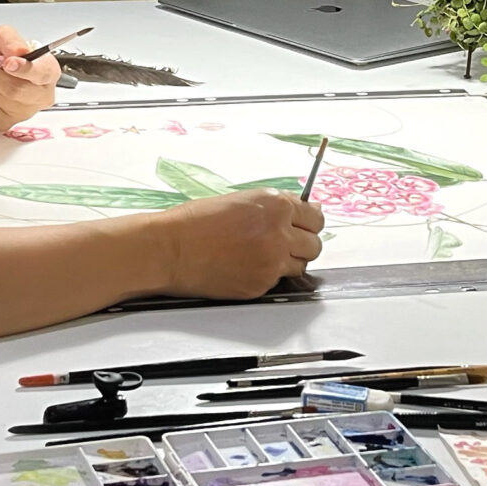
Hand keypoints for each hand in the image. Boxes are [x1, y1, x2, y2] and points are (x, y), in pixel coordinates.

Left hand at [0, 25, 59, 127]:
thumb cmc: (8, 54)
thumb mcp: (8, 36)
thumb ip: (10, 39)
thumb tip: (16, 51)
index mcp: (47, 72)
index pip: (41, 73)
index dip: (24, 69)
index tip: (8, 62)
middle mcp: (39, 96)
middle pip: (13, 90)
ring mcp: (22, 113)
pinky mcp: (4, 123)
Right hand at [153, 190, 325, 299]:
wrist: (170, 249)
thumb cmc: (195, 222)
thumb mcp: (241, 200)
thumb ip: (274, 207)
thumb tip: (300, 211)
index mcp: (275, 205)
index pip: (316, 217)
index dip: (309, 222)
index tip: (304, 225)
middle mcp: (278, 233)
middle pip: (315, 244)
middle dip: (303, 243)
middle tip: (285, 243)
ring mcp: (271, 262)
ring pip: (301, 265)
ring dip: (289, 261)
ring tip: (264, 255)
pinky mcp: (260, 285)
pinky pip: (278, 281)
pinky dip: (268, 276)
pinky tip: (247, 266)